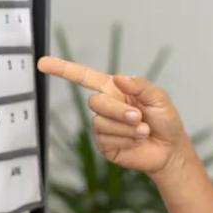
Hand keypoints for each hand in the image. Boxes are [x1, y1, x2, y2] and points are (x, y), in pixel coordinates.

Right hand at [37, 56, 189, 176]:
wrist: (170, 150)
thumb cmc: (165, 121)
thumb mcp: (159, 98)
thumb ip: (140, 86)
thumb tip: (119, 78)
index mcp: (115, 90)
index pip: (84, 77)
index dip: (63, 69)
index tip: (42, 63)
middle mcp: (106, 107)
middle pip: (95, 102)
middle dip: (119, 111)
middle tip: (140, 117)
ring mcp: (102, 127)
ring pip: (100, 122)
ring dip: (126, 127)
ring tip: (144, 131)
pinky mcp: (104, 145)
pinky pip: (105, 138)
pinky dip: (125, 139)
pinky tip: (136, 141)